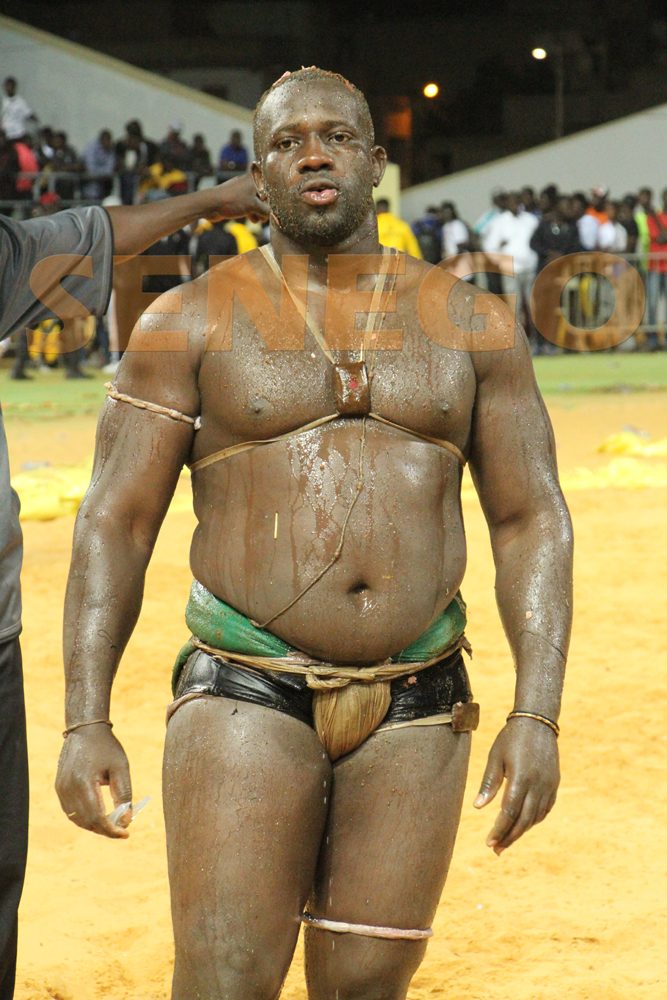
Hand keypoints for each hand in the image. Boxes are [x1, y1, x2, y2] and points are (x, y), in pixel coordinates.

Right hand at [55, 723, 132, 838]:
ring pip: (76, 819)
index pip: (97, 817)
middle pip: (86, 821)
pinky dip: (84, 817)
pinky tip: (98, 815)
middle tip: (121, 830)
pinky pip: (70, 810)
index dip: (111, 830)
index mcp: (84, 782)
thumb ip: (124, 794)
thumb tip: (126, 821)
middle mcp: (68, 787)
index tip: (126, 833)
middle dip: (104, 830)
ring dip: (94, 825)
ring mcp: (61, 788)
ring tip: (112, 823)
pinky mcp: (59, 787)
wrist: (85, 729)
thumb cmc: (107, 747)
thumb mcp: (121, 768)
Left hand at [208, 173, 267, 222]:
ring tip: (258, 220)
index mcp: (253, 180)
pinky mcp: (234, 199)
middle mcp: (247, 183)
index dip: (271, 199)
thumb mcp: (253, 206)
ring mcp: (240, 191)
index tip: (273, 209)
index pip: (268, 188)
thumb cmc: (233, 201)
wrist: (211, 204)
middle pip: (261, 196)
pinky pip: (246, 205)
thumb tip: (269, 214)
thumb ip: (265, 210)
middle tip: (264, 217)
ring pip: (253, 202)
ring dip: (257, 212)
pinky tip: (252, 220)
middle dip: (264, 207)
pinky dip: (250, 212)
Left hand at [473, 717, 559, 854]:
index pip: (509, 812)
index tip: (489, 842)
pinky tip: (523, 824)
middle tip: (496, 849)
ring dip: (521, 831)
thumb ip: (489, 782)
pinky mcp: (554, 784)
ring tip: (506, 840)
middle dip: (509, 837)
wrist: (537, 722)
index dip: (499, 830)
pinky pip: (545, 809)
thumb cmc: (511, 738)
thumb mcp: (496, 757)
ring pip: (535, 817)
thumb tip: (477, 807)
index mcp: (521, 778)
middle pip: (524, 820)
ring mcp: (549, 786)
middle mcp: (538, 785)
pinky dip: (533, 820)